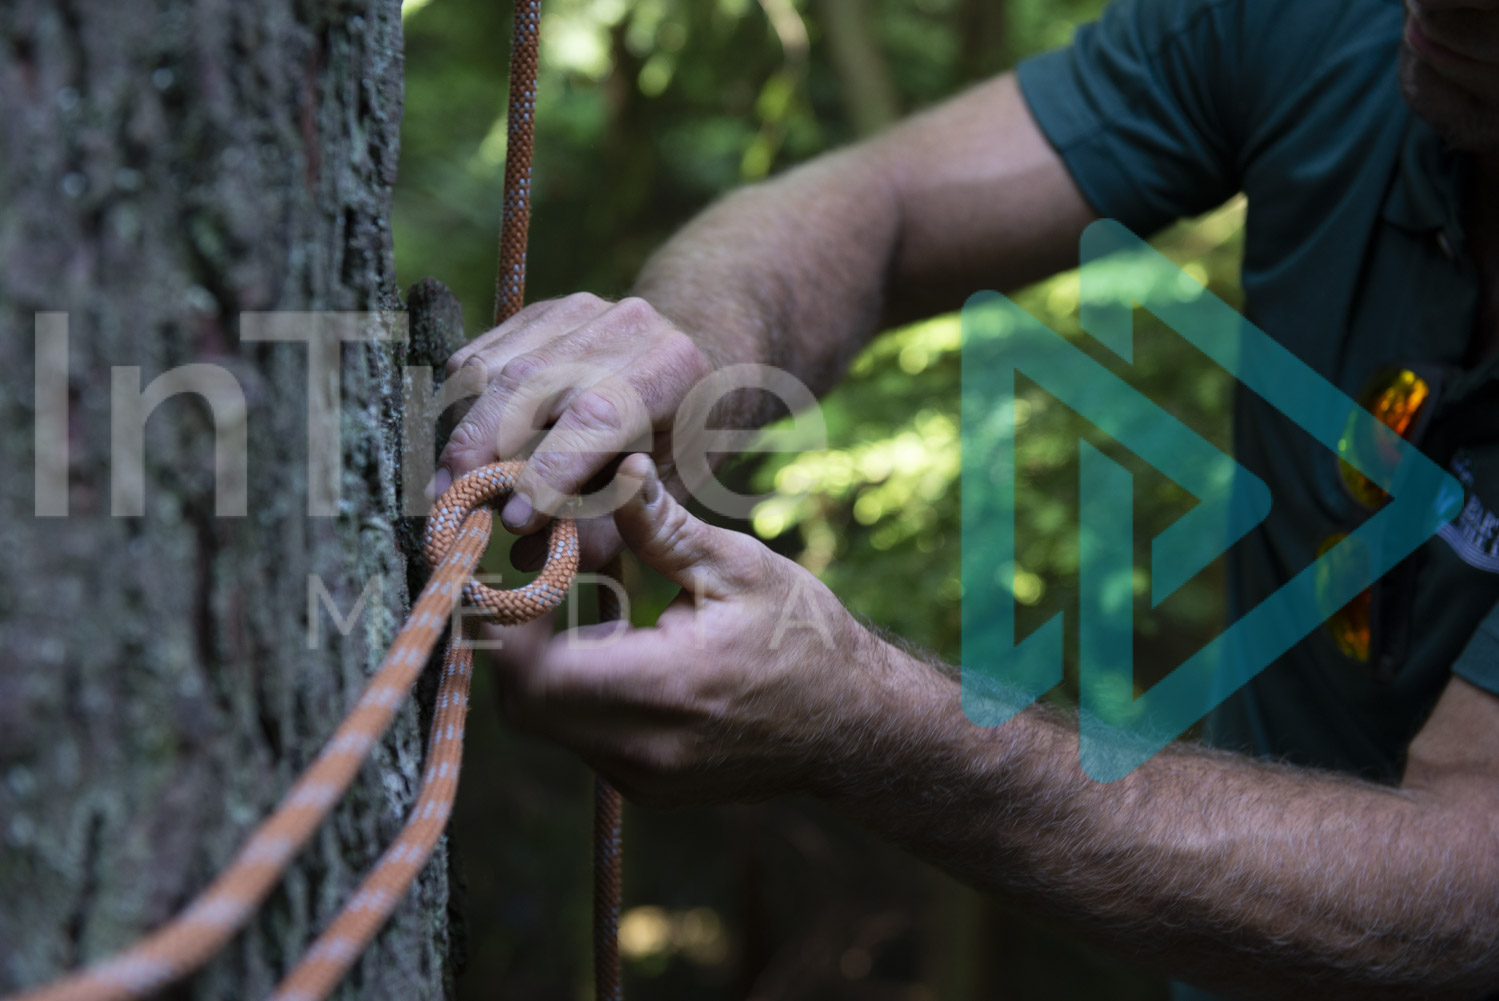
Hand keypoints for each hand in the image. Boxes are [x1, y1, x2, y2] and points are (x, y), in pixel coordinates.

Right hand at [432, 293, 712, 570]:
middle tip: (452, 502)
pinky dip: (462, 405)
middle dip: (481, 447)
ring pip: (494, 367)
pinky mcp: (541, 312)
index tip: (512, 521)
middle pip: (529, 382)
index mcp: (671, 369)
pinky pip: (481, 356)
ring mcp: (579, 310)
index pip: (596, 416)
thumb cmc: (682, 439)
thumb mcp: (668, 487)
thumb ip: (610, 525)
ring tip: (451, 483)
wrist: (699, 361)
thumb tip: (530, 557)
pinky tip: (464, 446)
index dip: (548, 470)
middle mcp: (626, 326)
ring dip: (463, 430)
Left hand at [485, 454, 898, 806]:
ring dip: (543, 664)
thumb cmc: (804, 637)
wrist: (854, 726)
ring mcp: (643, 777)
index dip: (510, 619)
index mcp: (668, 685)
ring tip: (578, 605)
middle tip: (539, 578)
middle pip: (523, 703)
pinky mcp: (646, 787)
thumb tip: (616, 471)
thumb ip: (662, 527)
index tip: (529, 565)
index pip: (536, 671)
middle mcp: (645, 746)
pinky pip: (580, 738)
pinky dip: (574, 691)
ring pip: (545, 724)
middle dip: (516, 639)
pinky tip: (610, 647)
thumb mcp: (739, 566)